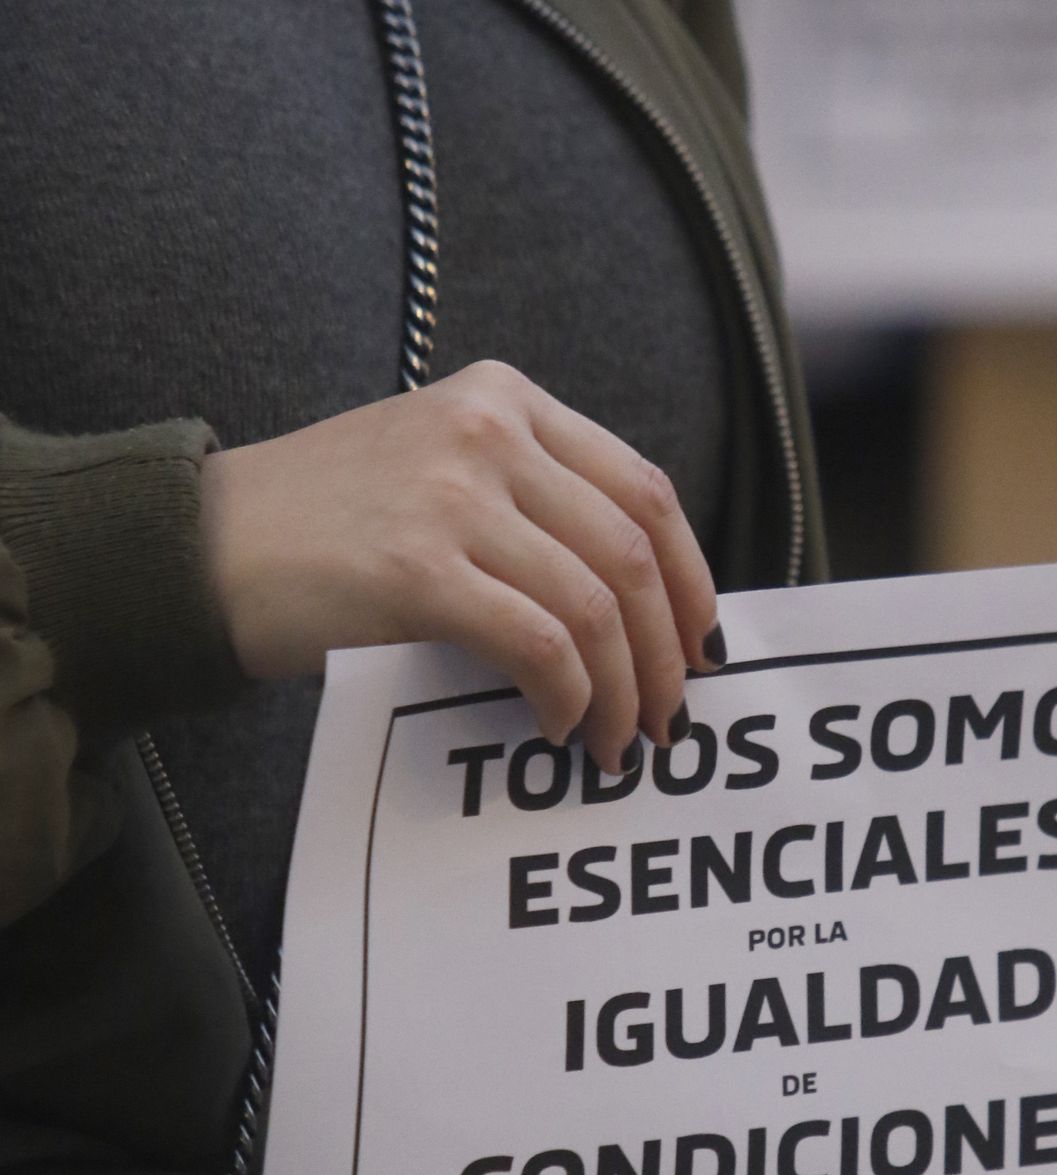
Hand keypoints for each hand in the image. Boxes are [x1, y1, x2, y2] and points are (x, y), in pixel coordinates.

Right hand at [199, 360, 722, 773]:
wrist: (204, 545)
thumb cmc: (328, 526)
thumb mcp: (439, 466)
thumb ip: (531, 499)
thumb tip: (637, 600)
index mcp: (506, 399)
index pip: (645, 489)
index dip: (692, 580)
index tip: (700, 646)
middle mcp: (489, 432)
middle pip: (632, 553)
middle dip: (666, 653)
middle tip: (667, 719)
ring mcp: (453, 497)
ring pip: (596, 606)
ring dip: (622, 692)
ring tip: (617, 742)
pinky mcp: (419, 570)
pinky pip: (541, 646)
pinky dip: (567, 699)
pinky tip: (557, 727)